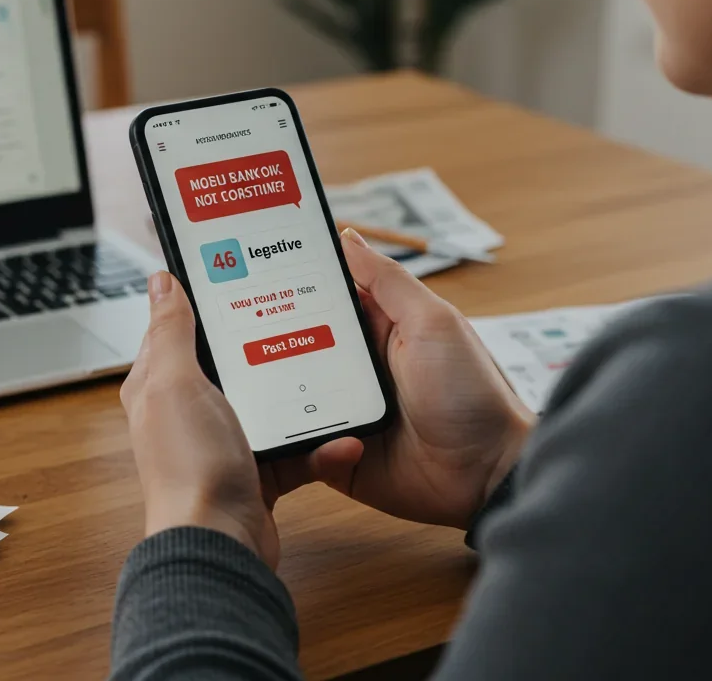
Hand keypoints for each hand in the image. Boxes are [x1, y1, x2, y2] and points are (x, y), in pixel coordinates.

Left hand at [122, 272, 343, 566]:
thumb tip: (161, 282)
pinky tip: (342, 440)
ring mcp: (225, 443)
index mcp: (160, 384)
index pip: (182, 327)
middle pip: (236, 361)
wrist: (220, 546)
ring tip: (336, 378)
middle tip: (305, 316)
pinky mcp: (258, 473)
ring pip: (274, 403)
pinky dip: (321, 447)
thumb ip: (172, 331)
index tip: (244, 273)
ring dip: (306, 397)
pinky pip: (298, 450)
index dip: (209, 299)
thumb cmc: (190, 469)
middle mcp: (190, 412)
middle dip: (270, 343)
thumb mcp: (176, 383)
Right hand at [271, 230, 534, 529]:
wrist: (487, 474)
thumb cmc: (471, 392)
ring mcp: (344, 414)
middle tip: (224, 332)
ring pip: (289, 400)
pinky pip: (301, 449)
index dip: (290, 287)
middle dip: (262, 342)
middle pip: (295, 349)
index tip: (247, 270)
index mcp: (377, 330)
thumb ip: (387, 280)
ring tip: (245, 388)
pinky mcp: (338, 458)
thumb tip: (347, 236)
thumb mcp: (432, 322)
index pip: (322, 300)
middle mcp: (355, 369)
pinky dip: (297, 445)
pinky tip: (305, 437)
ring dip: (273, 397)